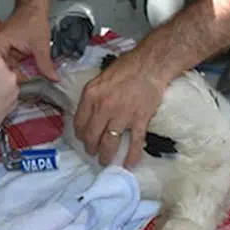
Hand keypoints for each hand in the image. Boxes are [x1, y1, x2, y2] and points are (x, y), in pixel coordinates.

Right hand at [0, 3, 56, 80]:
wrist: (34, 8)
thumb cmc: (33, 19)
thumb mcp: (41, 46)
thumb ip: (45, 65)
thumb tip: (51, 78)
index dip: (12, 78)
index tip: (25, 85)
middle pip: (0, 69)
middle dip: (13, 78)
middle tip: (26, 85)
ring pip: (6, 67)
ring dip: (16, 73)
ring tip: (27, 80)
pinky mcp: (5, 49)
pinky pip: (10, 63)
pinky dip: (18, 67)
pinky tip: (26, 72)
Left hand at [73, 48, 167, 167]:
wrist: (150, 64)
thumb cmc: (126, 67)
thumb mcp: (101, 78)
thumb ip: (93, 96)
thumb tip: (88, 113)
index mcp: (91, 96)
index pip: (79, 123)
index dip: (80, 135)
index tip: (84, 140)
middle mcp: (104, 108)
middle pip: (92, 137)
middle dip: (91, 149)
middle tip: (93, 154)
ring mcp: (122, 116)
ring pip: (109, 143)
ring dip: (106, 156)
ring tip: (106, 162)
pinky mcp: (139, 120)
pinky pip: (134, 143)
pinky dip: (131, 156)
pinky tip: (129, 164)